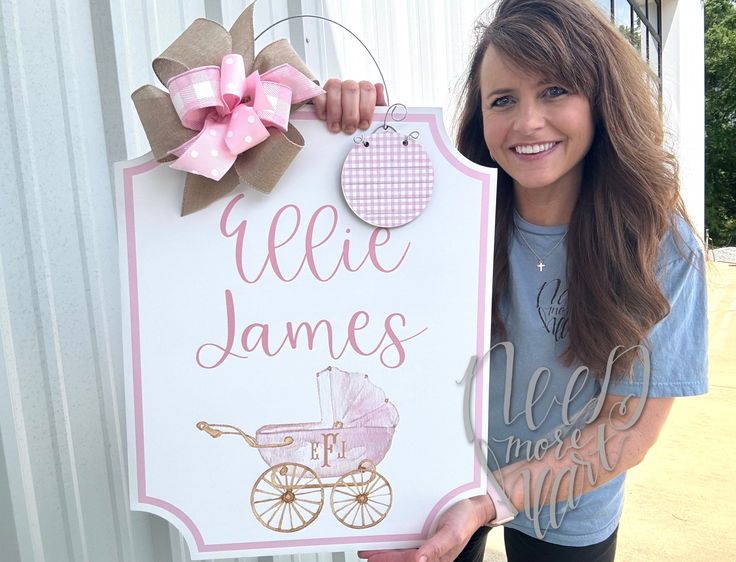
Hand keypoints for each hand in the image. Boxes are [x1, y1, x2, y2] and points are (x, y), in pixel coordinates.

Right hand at [312, 80, 386, 133]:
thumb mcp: (373, 118)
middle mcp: (349, 86)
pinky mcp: (319, 94)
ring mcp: (334, 88)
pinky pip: (319, 93)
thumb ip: (379, 105)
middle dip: (350, 112)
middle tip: (349, 129)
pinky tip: (324, 118)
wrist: (340, 130)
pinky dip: (321, 106)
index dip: (366, 107)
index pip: (367, 88)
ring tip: (336, 127)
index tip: (364, 125)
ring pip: (334, 86)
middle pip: (351, 88)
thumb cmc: (358, 123)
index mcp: (363, 90)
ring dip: (335, 110)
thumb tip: (379, 86)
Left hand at [358, 496, 493, 561]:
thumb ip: (436, 548)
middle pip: (403, 558)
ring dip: (388, 551)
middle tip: (366, 554)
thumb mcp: (452, 533)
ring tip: (371, 550)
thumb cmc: (466, 519)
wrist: (475, 505)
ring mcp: (428, 544)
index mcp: (437, 558)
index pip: (408, 561)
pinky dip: (397, 542)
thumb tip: (419, 561)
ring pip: (404, 551)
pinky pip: (409, 541)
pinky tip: (389, 540)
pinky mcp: (428, 536)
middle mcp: (431, 553)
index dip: (389, 560)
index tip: (374, 558)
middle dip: (384, 558)